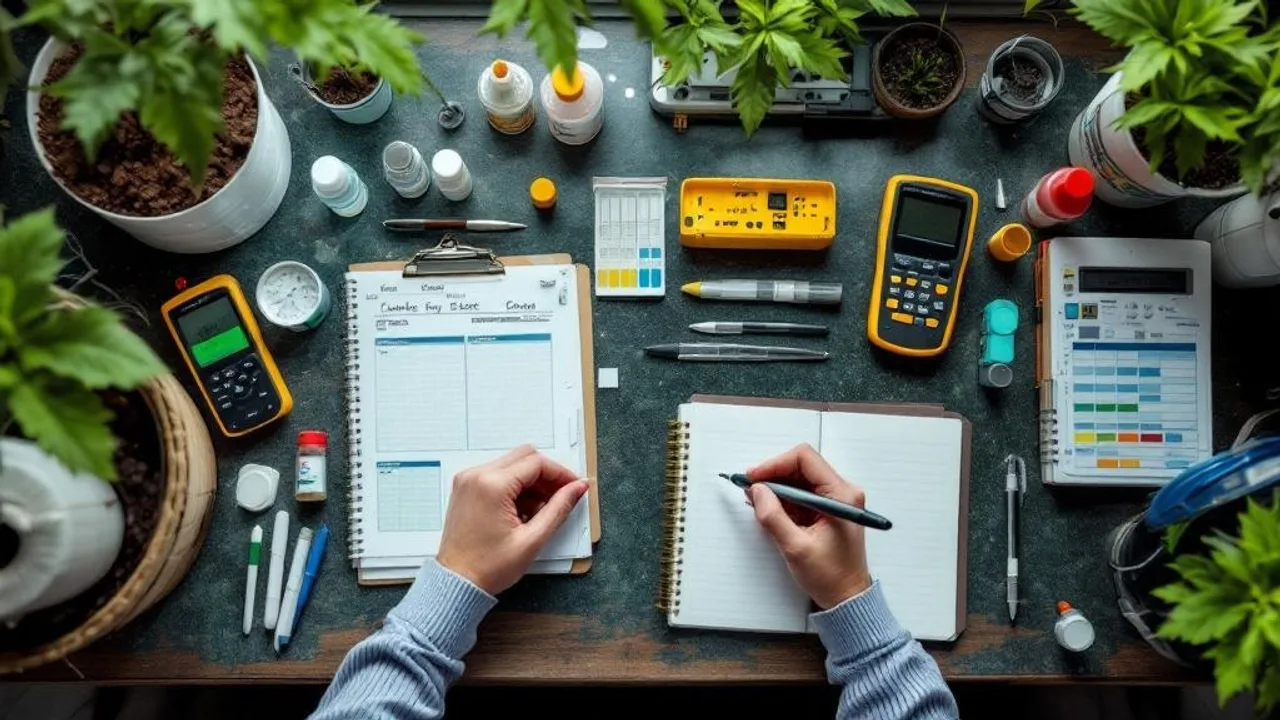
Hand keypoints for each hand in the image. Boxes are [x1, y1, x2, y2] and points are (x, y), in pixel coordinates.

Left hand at [437, 445, 588, 594]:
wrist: (456, 582)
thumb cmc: (486, 568)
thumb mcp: (532, 540)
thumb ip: (559, 509)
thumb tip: (576, 489)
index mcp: (491, 485)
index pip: (537, 463)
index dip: (561, 473)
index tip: (574, 486)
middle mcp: (476, 476)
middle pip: (524, 457)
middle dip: (547, 475)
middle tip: (560, 497)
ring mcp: (468, 480)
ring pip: (512, 464)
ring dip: (531, 482)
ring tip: (540, 511)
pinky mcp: (465, 488)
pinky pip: (497, 474)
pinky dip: (515, 487)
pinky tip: (522, 511)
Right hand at [747, 444, 871, 609]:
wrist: (848, 598)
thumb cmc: (831, 576)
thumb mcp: (796, 548)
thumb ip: (773, 517)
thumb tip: (757, 491)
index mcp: (841, 495)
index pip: (805, 459)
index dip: (775, 464)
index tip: (754, 477)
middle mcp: (842, 492)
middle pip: (802, 466)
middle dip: (773, 475)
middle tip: (750, 488)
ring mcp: (835, 500)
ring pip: (800, 479)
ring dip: (776, 487)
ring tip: (756, 500)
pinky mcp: (828, 509)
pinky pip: (802, 494)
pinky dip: (783, 498)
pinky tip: (769, 508)